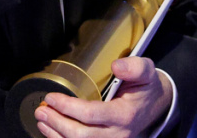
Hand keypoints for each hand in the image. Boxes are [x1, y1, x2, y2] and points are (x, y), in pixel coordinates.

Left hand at [33, 57, 172, 137]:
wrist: (154, 106)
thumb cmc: (145, 88)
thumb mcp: (146, 72)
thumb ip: (134, 66)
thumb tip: (116, 66)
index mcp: (125, 115)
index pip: (91, 114)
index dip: (68, 107)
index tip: (51, 97)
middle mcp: (118, 134)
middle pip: (81, 135)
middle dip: (57, 123)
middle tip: (41, 109)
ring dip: (55, 134)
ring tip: (41, 119)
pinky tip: (50, 131)